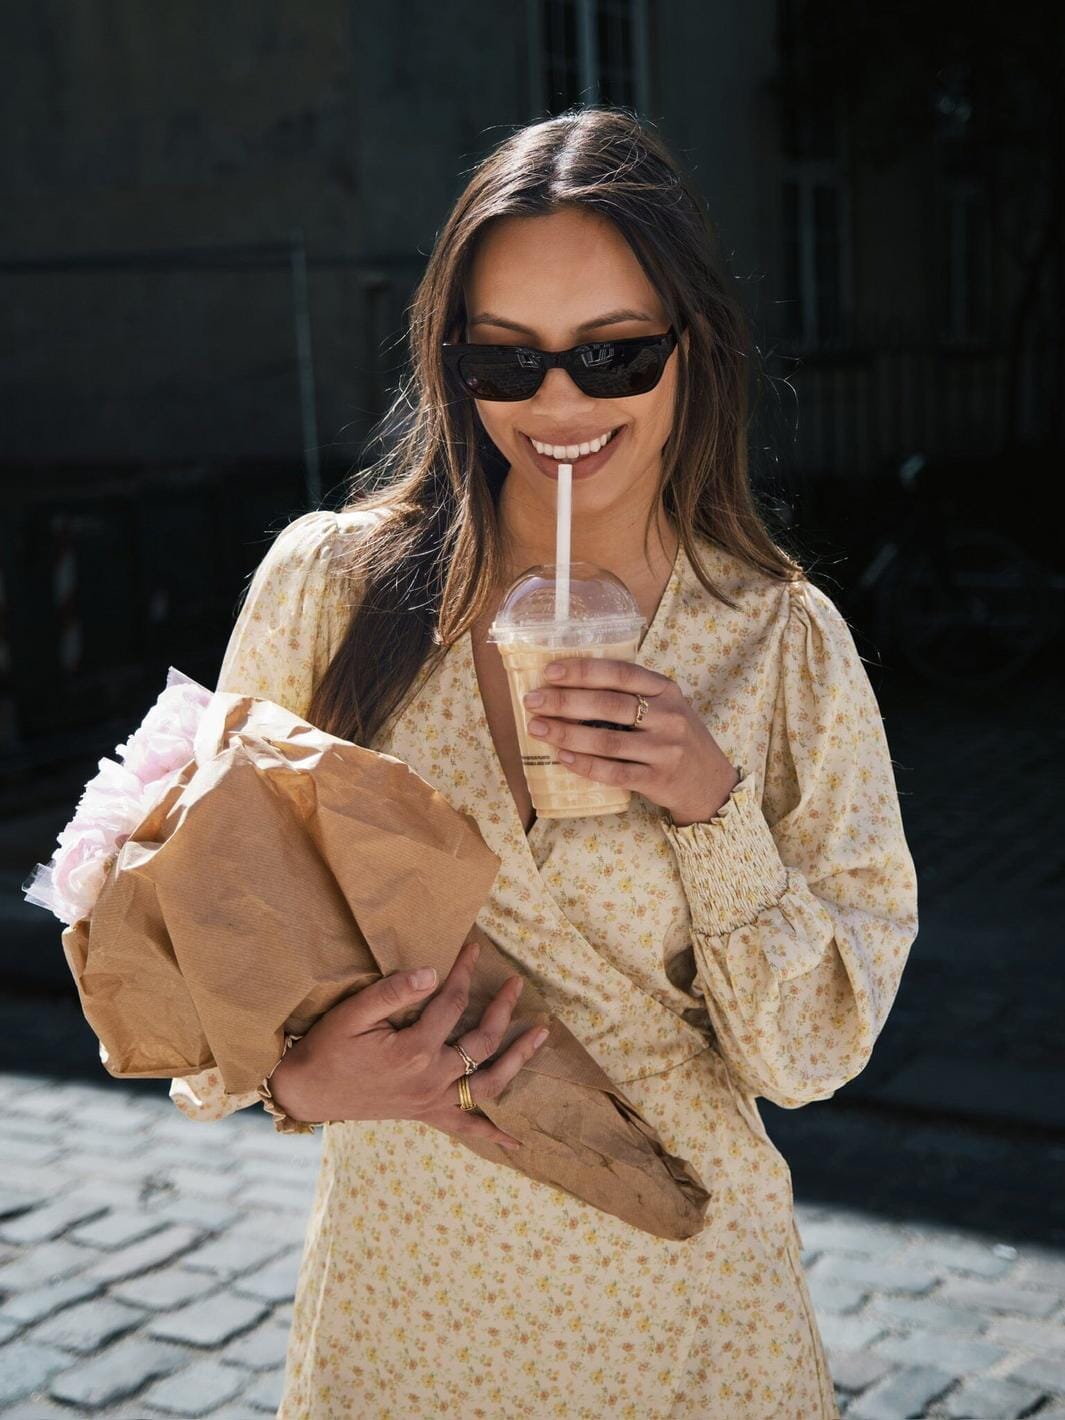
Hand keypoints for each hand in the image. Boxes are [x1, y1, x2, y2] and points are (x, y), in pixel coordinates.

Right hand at [269, 939, 547, 1151]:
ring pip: (489, 1084)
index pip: (452, 1003)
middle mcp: (430, 1079)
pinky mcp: (426, 1114)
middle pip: (482, 1040)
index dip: (465, 972)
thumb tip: (431, 972)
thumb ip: (393, 992)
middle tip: (517, 983)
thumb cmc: (328, 1047)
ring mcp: (431, 1101)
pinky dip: (493, 1134)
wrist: (308, 1091)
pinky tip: (516, 1141)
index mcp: (413, 1050)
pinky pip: (466, 1128)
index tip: (475, 948)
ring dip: (518, 1059)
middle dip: (503, 1008)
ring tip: (541, 1035)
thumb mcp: (353, 1013)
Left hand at [521, 657, 739, 827]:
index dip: (582, 671)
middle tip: (533, 701)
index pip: (620, 673)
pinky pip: (613, 772)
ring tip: (537, 728)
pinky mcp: (657, 780)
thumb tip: (571, 684)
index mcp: (667, 690)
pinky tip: (562, 757)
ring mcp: (664, 750)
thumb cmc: (677, 737)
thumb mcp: (667, 706)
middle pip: (608, 705)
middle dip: (564, 701)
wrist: (710, 782)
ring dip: (566, 733)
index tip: (549, 672)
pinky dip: (584, 764)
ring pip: (607, 741)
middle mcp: (668, 716)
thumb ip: (633, 694)